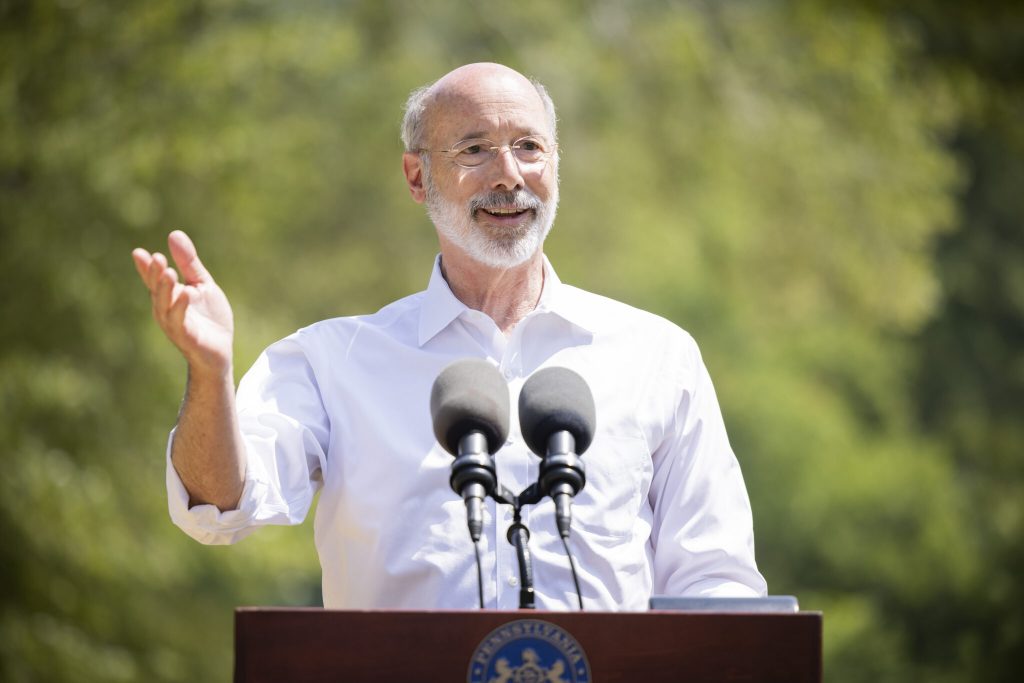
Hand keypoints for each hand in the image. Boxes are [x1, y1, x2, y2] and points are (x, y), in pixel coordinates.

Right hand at [132, 230, 233, 375]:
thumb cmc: (209, 318)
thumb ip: (189, 263)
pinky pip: (180, 321)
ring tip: (168, 271)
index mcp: (169, 295)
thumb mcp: (202, 284)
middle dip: (154, 274)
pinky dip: (181, 307)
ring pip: (164, 305)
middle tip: (156, 257)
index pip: (153, 278)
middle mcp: (165, 309)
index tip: (138, 252)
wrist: (220, 351)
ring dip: (165, 289)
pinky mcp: (186, 337)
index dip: (146, 267)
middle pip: (156, 289)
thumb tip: (173, 233)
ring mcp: (174, 324)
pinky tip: (186, 293)